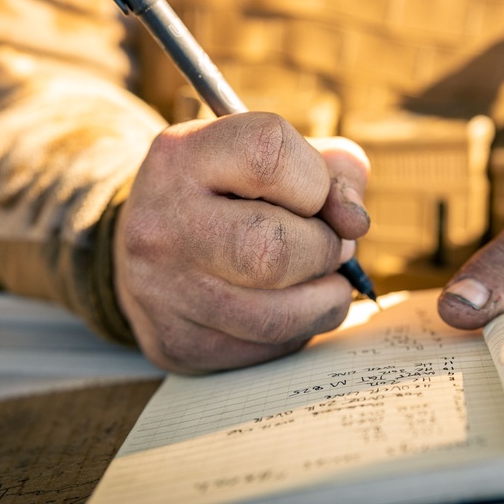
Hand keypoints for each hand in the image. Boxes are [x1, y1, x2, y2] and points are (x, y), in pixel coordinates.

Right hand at [114, 112, 370, 373]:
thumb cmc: (232, 195)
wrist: (150, 250)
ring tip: (323, 280)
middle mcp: (161, 222)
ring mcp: (163, 290)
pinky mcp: (178, 344)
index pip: (270, 153)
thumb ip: (331, 170)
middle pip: (274, 249)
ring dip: (324, 300)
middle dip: (323, 250)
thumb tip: (354, 223)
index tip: (316, 193)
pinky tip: (288, 306)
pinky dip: (298, 330)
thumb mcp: (273, 157)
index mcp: (182, 156)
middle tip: (328, 246)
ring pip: (278, 314)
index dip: (316, 178)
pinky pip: (268, 350)